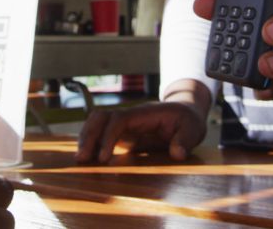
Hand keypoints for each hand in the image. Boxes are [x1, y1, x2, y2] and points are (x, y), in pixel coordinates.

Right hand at [75, 93, 206, 163]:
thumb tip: (177, 153)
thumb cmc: (188, 121)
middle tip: (81, 158)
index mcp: (144, 113)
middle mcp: (131, 116)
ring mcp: (126, 124)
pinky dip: (92, 143)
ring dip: (86, 138)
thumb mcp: (193, 129)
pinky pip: (102, 134)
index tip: (103, 157)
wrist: (185, 113)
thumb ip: (185, 140)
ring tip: (80, 159)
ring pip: (98, 123)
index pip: (119, 120)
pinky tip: (87, 158)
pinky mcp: (124, 134)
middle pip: (101, 117)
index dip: (108, 137)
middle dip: (89, 135)